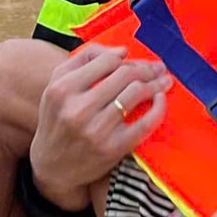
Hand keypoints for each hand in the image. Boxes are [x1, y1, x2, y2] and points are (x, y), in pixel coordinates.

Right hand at [29, 44, 170, 206]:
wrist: (52, 166)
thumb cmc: (58, 119)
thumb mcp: (57, 85)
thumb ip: (83, 60)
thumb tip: (122, 51)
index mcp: (62, 89)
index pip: (106, 61)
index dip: (128, 58)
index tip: (139, 60)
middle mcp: (78, 109)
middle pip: (124, 75)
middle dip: (147, 69)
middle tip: (159, 68)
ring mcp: (96, 130)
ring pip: (135, 93)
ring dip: (156, 84)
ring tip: (164, 81)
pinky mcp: (112, 148)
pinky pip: (145, 123)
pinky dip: (158, 108)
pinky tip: (160, 100)